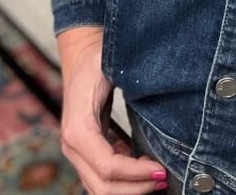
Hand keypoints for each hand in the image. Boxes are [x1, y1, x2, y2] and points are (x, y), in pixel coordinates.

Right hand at [58, 27, 166, 194]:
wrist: (80, 54)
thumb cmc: (98, 58)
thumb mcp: (112, 65)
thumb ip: (131, 81)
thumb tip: (160, 88)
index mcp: (78, 128)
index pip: (108, 166)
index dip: (136, 173)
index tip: (161, 169)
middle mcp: (72, 145)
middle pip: (102, 187)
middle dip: (135, 187)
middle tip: (163, 178)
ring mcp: (75, 151)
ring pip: (99, 187)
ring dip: (129, 188)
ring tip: (156, 177)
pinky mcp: (83, 150)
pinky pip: (100, 176)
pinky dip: (122, 179)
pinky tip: (142, 167)